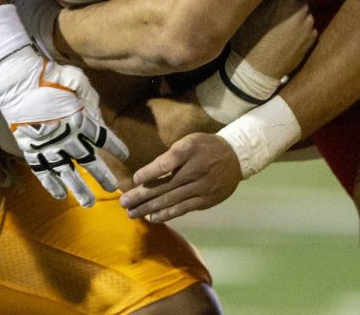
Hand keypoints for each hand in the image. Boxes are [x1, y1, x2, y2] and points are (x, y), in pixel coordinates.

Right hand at [0, 49, 128, 204]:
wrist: (17, 81)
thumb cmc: (50, 77)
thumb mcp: (77, 82)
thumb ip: (90, 102)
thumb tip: (98, 120)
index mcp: (79, 118)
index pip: (102, 137)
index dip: (115, 146)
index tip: (125, 155)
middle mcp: (66, 136)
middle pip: (88, 161)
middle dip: (102, 176)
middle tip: (113, 189)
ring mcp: (47, 146)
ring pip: (66, 173)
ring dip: (78, 189)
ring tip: (89, 204)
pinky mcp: (31, 150)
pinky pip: (42, 172)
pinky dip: (51, 185)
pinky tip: (61, 196)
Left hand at [118, 133, 242, 221]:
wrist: (236, 157)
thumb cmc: (206, 147)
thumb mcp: (190, 142)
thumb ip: (171, 156)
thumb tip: (149, 173)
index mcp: (189, 151)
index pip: (166, 163)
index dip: (149, 172)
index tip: (134, 179)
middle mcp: (195, 170)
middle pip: (164, 185)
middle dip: (141, 195)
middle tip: (124, 202)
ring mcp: (201, 187)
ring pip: (171, 200)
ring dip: (149, 208)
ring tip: (132, 213)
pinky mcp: (206, 200)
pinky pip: (183, 209)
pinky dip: (167, 214)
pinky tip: (153, 218)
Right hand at [228, 0, 315, 76]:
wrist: (256, 74)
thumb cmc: (246, 40)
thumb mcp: (247, 11)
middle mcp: (300, 6)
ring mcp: (309, 23)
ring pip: (303, 5)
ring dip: (294, 7)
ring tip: (279, 20)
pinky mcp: (313, 37)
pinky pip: (307, 23)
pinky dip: (299, 25)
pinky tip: (286, 35)